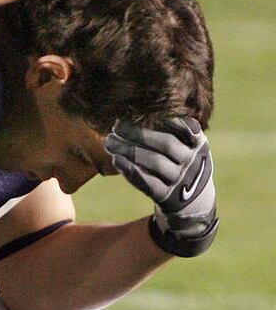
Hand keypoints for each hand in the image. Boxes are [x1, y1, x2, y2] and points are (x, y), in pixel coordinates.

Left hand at [105, 117, 218, 256]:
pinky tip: (116, 159)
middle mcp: (193, 162)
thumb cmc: (182, 162)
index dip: (170, 119)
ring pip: (155, 162)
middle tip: (116, 125)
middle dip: (139, 133)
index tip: (145, 111)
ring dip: (129, 150)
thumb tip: (137, 108)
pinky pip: (148, 182)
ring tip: (109, 141)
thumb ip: (174, 129)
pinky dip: (130, 170)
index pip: (188, 128)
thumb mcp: (188, 145)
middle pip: (166, 144)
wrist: (193, 201)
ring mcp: (181, 180)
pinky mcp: (167, 197)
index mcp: (199, 144)